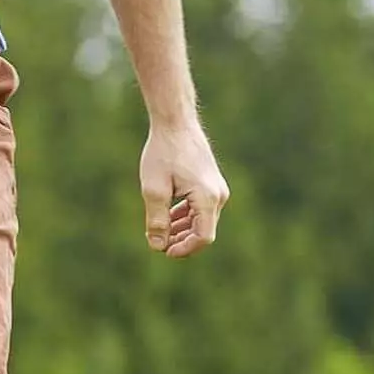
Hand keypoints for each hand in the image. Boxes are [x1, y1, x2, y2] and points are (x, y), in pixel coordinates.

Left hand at [140, 119, 228, 257]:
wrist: (175, 123)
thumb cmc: (163, 153)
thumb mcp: (154, 189)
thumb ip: (156, 220)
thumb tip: (157, 246)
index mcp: (207, 197)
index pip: (203, 237)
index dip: (185, 249)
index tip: (165, 251)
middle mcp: (218, 195)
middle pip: (204, 230)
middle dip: (182, 241)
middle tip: (158, 244)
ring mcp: (217, 189)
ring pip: (203, 220)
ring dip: (183, 229)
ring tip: (161, 234)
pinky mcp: (212, 183)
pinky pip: (202, 208)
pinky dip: (186, 216)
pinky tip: (168, 217)